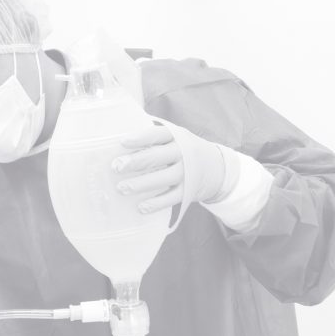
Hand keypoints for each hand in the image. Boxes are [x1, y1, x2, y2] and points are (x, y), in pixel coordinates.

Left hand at [113, 125, 228, 213]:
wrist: (218, 167)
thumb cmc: (184, 149)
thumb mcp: (175, 136)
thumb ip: (153, 134)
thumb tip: (123, 128)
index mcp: (177, 136)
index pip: (158, 134)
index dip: (141, 138)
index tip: (123, 142)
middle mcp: (183, 153)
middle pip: (158, 156)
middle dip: (136, 162)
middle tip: (117, 167)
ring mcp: (187, 173)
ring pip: (163, 178)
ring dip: (141, 184)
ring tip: (122, 188)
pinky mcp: (189, 191)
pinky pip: (171, 198)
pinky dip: (156, 204)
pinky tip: (141, 207)